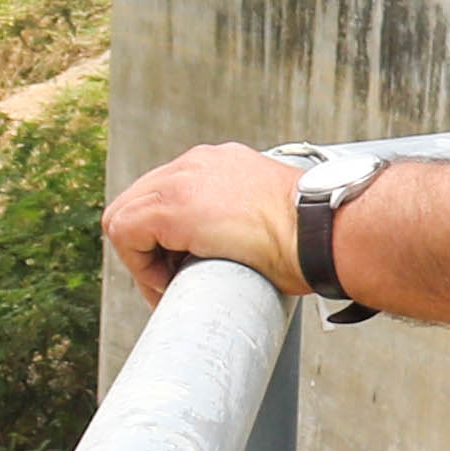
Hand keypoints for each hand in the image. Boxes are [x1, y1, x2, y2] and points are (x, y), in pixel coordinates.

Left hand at [100, 142, 308, 310]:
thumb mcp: (272, 218)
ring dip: (142, 260)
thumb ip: (246, 223)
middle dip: (147, 248)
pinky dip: (139, 266)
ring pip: (124, 219)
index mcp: (222, 165)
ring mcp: (182, 180)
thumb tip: (238, 256)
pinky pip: (125, 234)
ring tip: (171, 287)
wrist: (324, 231)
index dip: (164, 238)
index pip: (166, 195)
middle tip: (171, 282)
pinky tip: (170, 282)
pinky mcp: (172, 206)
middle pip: (138, 203)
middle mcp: (197, 163)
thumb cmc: (314, 237)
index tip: (184, 267)